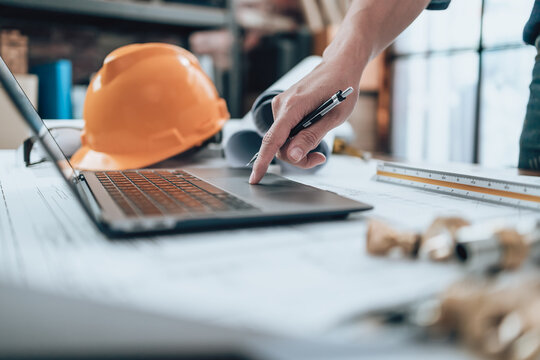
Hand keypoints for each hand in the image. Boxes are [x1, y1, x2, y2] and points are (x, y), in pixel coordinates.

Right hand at [249, 58, 361, 183]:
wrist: (339, 65)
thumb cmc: (342, 87)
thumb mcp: (334, 117)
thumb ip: (311, 137)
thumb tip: (291, 155)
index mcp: (293, 106)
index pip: (273, 139)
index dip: (263, 161)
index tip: (255, 178)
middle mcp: (281, 105)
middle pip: (278, 145)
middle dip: (296, 157)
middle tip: (319, 157)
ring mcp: (281, 105)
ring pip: (282, 140)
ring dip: (298, 147)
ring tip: (320, 139)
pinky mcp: (283, 107)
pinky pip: (284, 131)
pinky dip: (296, 138)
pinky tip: (312, 129)